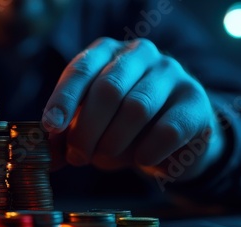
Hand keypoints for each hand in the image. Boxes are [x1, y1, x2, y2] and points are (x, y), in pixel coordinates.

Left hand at [42, 37, 223, 180]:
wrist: (173, 139)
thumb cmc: (121, 129)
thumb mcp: (89, 128)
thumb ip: (66, 138)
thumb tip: (45, 157)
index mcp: (107, 53)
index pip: (81, 69)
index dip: (63, 100)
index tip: (51, 128)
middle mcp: (140, 54)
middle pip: (108, 89)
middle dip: (87, 130)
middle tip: (78, 157)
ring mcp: (172, 73)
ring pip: (137, 108)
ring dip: (114, 143)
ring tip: (105, 158)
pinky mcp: (196, 101)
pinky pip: (168, 129)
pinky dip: (147, 151)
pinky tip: (140, 159)